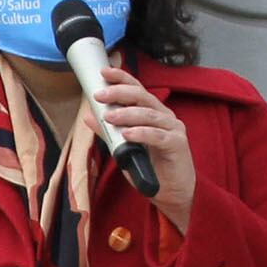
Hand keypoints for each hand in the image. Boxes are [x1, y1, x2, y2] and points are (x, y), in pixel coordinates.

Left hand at [96, 66, 194, 232]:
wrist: (171, 193)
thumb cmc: (149, 168)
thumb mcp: (124, 148)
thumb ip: (109, 132)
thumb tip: (89, 117)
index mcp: (153, 113)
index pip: (137, 89)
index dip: (122, 78)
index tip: (104, 73)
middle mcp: (165, 117)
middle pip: (143, 97)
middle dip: (120, 93)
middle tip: (100, 95)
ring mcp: (174, 129)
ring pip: (149, 115)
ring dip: (127, 114)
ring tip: (109, 117)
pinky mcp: (178, 145)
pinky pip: (158, 136)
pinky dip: (142, 133)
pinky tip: (128, 134)